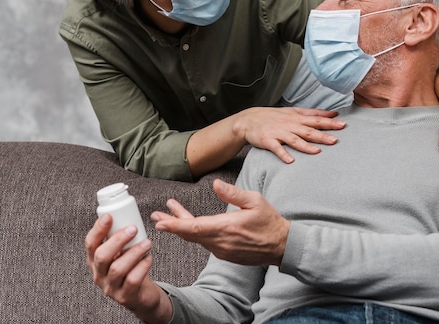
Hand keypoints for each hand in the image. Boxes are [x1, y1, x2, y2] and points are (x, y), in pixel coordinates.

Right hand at [84, 215, 171, 322]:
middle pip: (101, 256)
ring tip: (147, 243)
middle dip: (117, 240)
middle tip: (134, 228)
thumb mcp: (121, 252)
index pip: (90, 244)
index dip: (98, 229)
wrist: (141, 294)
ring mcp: (110, 287)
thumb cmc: (131, 267)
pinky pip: (132, 281)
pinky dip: (142, 267)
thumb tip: (125, 211)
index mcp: (95, 260)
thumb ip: (119, 237)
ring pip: (117, 269)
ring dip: (134, 252)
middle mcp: (99, 274)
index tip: (109, 216)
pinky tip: (148, 258)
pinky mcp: (125, 296)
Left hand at [152, 179, 289, 265]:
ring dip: (182, 226)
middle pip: (190, 233)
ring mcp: (222, 250)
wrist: (282, 246)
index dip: (175, 224)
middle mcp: (221, 242)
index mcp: (226, 227)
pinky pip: (205, 242)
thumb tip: (214, 184)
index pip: (195, 227)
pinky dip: (194, 233)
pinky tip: (191, 224)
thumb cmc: (270, 221)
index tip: (160, 222)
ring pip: (196, 238)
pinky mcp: (225, 254)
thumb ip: (233, 193)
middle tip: (156, 216)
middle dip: (171, 224)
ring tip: (170, 214)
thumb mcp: (255, 201)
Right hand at [234, 107, 345, 163]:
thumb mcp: (293, 111)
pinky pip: (277, 148)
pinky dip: (283, 154)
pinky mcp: (268, 140)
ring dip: (306, 145)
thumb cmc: (275, 116)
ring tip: (317, 151)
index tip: (342, 124)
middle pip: (308, 129)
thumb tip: (333, 113)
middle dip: (322, 134)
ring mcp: (279, 132)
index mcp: (297, 117)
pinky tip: (290, 161)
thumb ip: (313, 113)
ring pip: (294, 139)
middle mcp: (290, 124)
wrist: (249, 120)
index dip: (329, 121)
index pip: (316, 118)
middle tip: (335, 140)